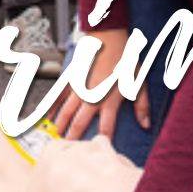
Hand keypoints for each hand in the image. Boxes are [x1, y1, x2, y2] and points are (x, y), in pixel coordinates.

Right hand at [50, 26, 145, 140]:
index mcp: (109, 101)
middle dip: (74, 138)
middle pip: (80, 124)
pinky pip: (58, 97)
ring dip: (61, 126)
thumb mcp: (139, 83)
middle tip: (68, 150)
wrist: (109, 39)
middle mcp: (92, 98)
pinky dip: (52, 107)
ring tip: (57, 138)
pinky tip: (47, 117)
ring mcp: (79, 89)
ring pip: (66, 112)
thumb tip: (145, 126)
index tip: (98, 152)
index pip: (105, 129)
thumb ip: (142, 106)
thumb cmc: (126, 61)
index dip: (101, 142)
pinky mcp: (71, 80)